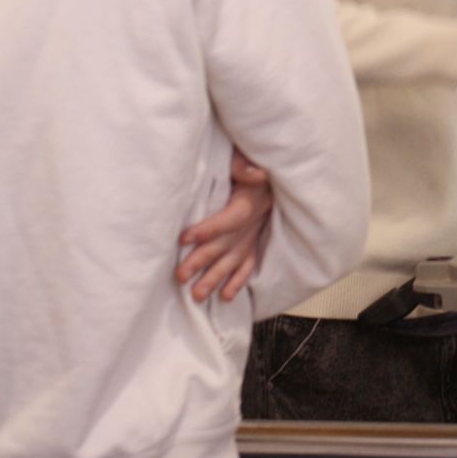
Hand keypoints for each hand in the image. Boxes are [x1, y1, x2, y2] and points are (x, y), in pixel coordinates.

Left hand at [177, 149, 272, 302]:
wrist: (275, 179)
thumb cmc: (255, 168)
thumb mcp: (251, 160)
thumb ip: (245, 165)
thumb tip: (249, 171)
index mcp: (248, 202)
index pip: (228, 220)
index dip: (207, 230)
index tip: (184, 238)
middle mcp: (251, 224)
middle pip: (224, 245)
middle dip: (201, 261)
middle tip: (181, 276)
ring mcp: (252, 237)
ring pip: (232, 261)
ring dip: (215, 279)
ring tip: (197, 295)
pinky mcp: (254, 243)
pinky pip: (248, 266)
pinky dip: (238, 282)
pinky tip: (225, 297)